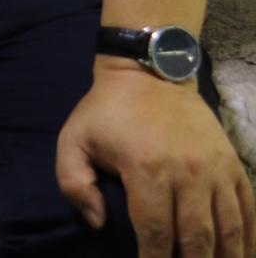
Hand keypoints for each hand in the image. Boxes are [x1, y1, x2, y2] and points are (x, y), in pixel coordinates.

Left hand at [56, 60, 253, 256]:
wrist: (150, 73)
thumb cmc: (107, 112)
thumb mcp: (73, 140)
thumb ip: (74, 184)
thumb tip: (97, 223)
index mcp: (146, 170)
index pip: (155, 232)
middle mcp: (187, 173)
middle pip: (197, 238)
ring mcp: (215, 170)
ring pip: (228, 229)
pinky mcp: (233, 165)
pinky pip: (248, 209)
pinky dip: (250, 238)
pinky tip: (245, 257)